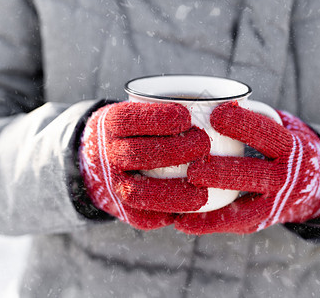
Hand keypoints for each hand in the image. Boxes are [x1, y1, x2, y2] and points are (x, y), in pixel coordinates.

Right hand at [79, 102, 209, 229]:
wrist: (97, 162)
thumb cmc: (132, 132)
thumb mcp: (135, 112)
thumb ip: (165, 111)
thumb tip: (223, 103)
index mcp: (109, 125)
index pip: (130, 119)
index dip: (158, 119)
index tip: (187, 117)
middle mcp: (106, 155)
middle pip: (138, 154)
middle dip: (175, 151)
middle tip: (204, 145)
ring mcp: (112, 184)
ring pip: (139, 192)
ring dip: (174, 193)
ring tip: (202, 191)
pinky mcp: (122, 210)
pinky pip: (143, 217)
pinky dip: (167, 214)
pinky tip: (189, 210)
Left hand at [175, 101, 319, 234]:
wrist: (312, 184)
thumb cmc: (280, 147)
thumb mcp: (279, 127)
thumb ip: (254, 116)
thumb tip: (208, 96)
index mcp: (290, 147)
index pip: (268, 134)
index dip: (244, 125)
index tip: (216, 114)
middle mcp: (285, 176)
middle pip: (254, 174)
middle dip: (223, 171)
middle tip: (193, 168)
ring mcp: (274, 202)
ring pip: (242, 204)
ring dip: (211, 199)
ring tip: (183, 193)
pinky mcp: (260, 221)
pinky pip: (232, 223)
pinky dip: (206, 224)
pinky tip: (180, 221)